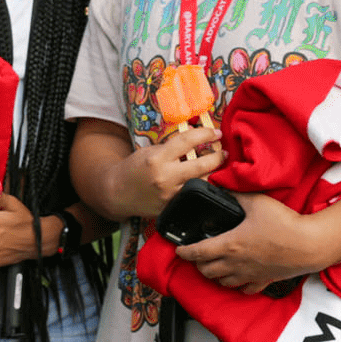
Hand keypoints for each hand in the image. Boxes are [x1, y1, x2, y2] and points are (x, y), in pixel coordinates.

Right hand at [106, 126, 225, 219]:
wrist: (117, 193)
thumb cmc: (134, 168)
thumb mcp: (150, 151)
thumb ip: (172, 148)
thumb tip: (197, 141)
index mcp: (158, 158)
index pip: (188, 141)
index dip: (205, 134)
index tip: (216, 133)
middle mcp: (165, 177)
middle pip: (202, 165)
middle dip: (218, 157)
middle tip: (224, 152)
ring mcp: (170, 195)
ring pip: (202, 183)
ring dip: (212, 174)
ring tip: (214, 167)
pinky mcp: (171, 208)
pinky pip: (193, 196)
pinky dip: (200, 188)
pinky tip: (203, 182)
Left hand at [174, 192, 320, 292]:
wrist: (309, 245)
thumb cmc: (284, 224)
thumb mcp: (257, 202)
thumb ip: (236, 195)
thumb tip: (222, 187)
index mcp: (230, 244)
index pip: (198, 252)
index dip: (185, 252)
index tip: (179, 250)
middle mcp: (236, 264)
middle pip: (207, 271)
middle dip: (198, 265)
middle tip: (197, 256)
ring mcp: (249, 275)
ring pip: (223, 283)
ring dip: (214, 276)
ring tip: (214, 267)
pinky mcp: (264, 281)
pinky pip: (245, 289)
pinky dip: (237, 285)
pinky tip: (238, 279)